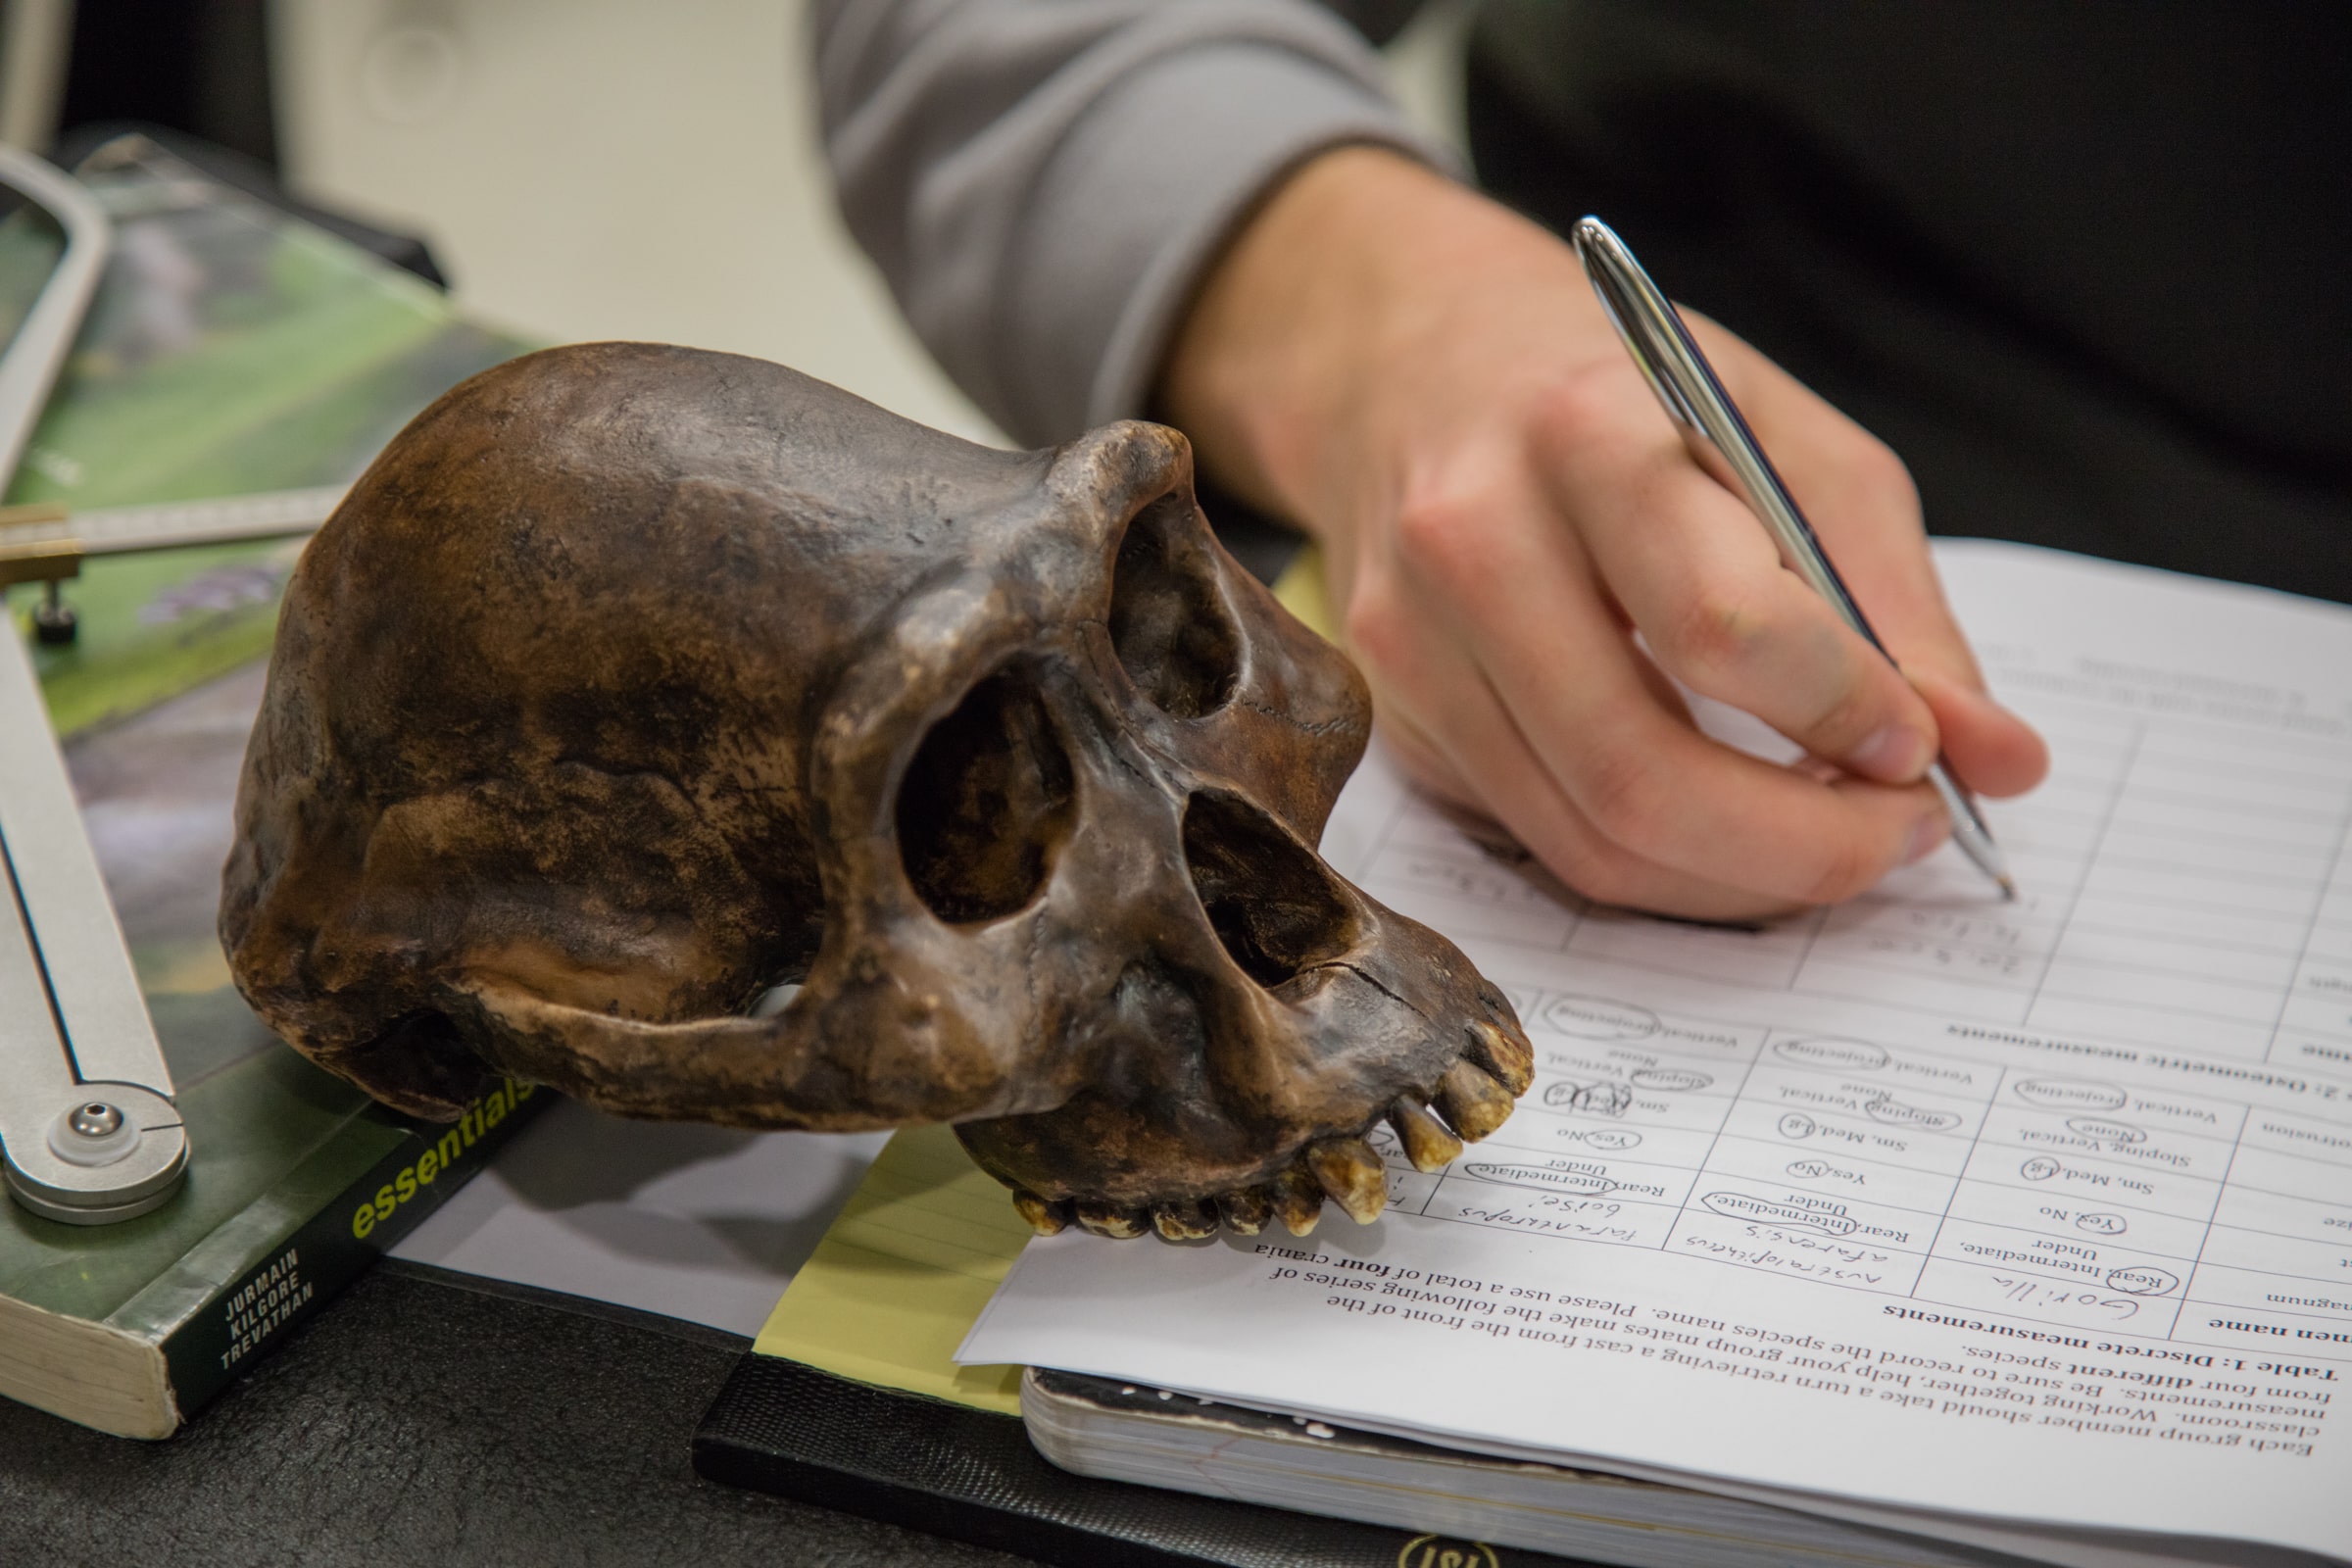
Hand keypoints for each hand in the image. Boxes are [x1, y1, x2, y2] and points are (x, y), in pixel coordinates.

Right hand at [1163, 148, 2046, 919]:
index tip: (1923, 744)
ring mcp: (1413, 647)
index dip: (1841, 710)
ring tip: (1834, 836)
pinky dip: (1666, 867)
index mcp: (1584, 436)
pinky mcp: (1399, 720)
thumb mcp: (1780, 438)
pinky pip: (1546, 842)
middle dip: (1803, 845)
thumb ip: (1892, 603)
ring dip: (1743, 880)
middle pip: (1638, 772)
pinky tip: (1730, 824)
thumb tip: (1998, 760)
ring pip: (1588, 840)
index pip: (1717, 623)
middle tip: (1900, 835)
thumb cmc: (1615, 395)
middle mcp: (1471, 545)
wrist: (1408, 367)